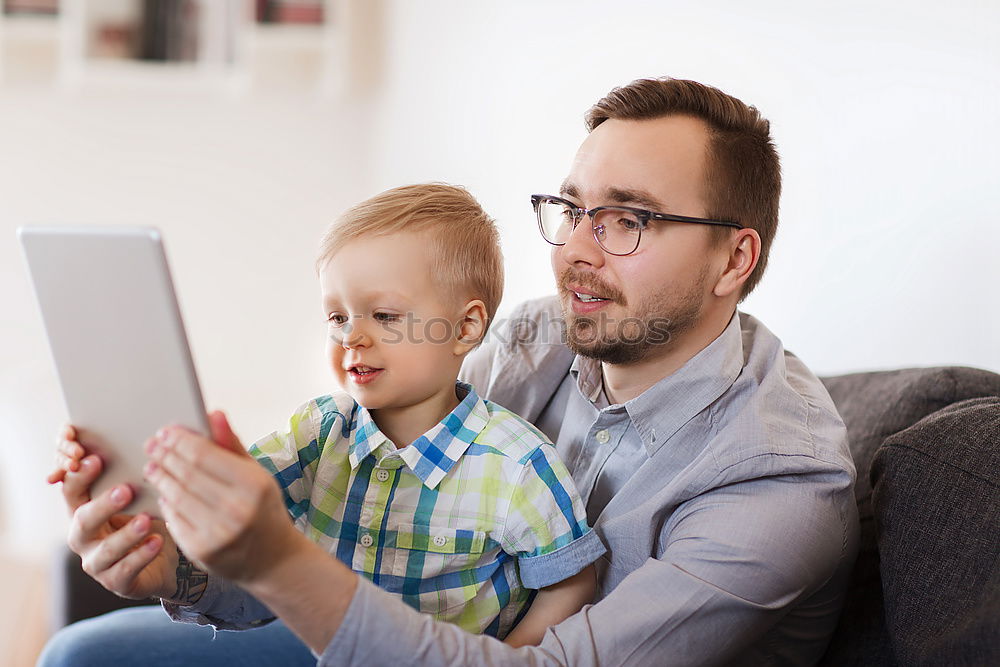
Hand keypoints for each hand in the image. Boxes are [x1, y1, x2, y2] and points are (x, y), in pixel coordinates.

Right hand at [50, 426, 177, 599]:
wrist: (171, 558)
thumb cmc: (155, 514)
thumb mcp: (149, 490)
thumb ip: (150, 465)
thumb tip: (167, 431)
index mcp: (86, 507)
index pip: (71, 489)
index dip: (78, 475)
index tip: (95, 458)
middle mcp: (85, 535)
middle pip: (82, 519)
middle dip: (103, 504)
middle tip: (126, 490)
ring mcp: (98, 562)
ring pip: (103, 550)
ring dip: (125, 534)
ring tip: (145, 520)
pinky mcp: (117, 583)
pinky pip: (124, 572)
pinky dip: (140, 556)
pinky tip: (158, 540)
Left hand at [144, 411, 304, 586]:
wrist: (273, 559)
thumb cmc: (263, 509)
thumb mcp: (257, 474)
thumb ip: (232, 444)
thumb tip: (213, 412)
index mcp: (254, 484)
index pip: (204, 455)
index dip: (180, 440)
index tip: (166, 431)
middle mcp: (236, 509)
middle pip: (186, 473)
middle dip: (165, 455)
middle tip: (152, 444)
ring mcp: (217, 532)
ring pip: (175, 495)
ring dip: (160, 476)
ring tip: (152, 464)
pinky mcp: (200, 551)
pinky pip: (174, 518)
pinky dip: (165, 502)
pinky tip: (164, 491)